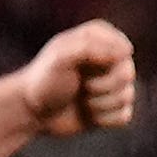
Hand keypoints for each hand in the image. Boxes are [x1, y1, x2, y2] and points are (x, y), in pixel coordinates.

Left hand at [5, 19, 140, 139]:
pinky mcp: (113, 107)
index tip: (79, 66)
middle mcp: (111, 57)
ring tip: (78, 99)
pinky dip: (102, 119)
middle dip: (100, 86)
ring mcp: (114, 83)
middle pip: (127, 75)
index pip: (123, 49)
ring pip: (126, 97)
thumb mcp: (59, 58)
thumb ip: (89, 48)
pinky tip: (86, 114)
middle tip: (79, 86)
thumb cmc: (43, 80)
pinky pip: (123, 117)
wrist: (29, 112)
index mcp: (100, 37)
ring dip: (98, 104)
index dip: (103, 63)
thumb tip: (126, 52)